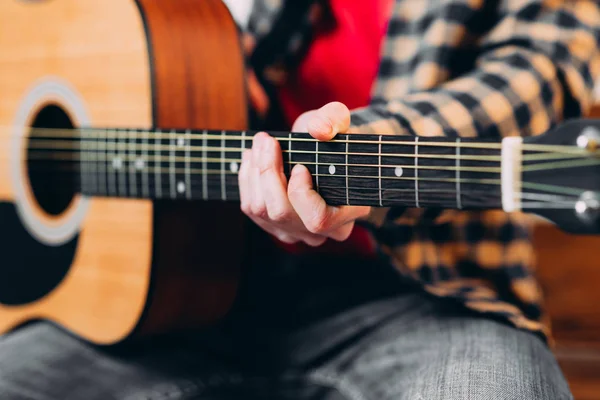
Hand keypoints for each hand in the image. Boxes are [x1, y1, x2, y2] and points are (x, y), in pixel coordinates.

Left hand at [238, 102, 370, 245]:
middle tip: (266, 140)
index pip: (317, 219)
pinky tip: (252, 159)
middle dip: (268, 173)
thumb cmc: (334, 137)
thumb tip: (318, 129)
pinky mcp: (277, 227)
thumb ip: (334, 118)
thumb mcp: (338, 119)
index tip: (299, 165)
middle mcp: (326, 230)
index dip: (301, 193)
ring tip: (258, 145)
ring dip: (254, 173)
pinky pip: (252, 209)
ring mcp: (299, 232)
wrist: (322, 151)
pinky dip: (247, 180)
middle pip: (281, 213)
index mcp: (351, 209)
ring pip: (262, 211)